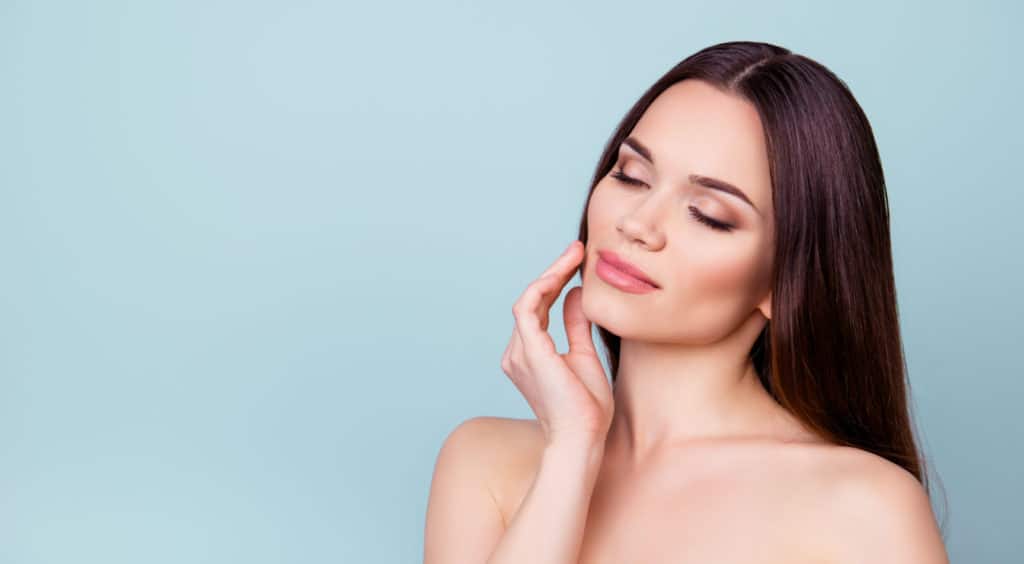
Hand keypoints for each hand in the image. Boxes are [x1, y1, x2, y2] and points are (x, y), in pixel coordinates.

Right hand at [501, 240, 613, 446]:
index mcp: (529, 356)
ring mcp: (519, 352)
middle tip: (578, 250)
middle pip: (532, 300)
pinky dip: (544, 286)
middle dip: (555, 272)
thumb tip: (576, 295)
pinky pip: (528, 307)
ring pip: (529, 299)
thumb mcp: (585, 357)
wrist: (583, 439)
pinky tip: (564, 274)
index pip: (537, 309)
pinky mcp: (529, 351)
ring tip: (575, 255)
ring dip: (552, 274)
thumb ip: (576, 326)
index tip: (577, 262)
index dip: (555, 283)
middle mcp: (517, 353)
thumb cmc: (586, 409)